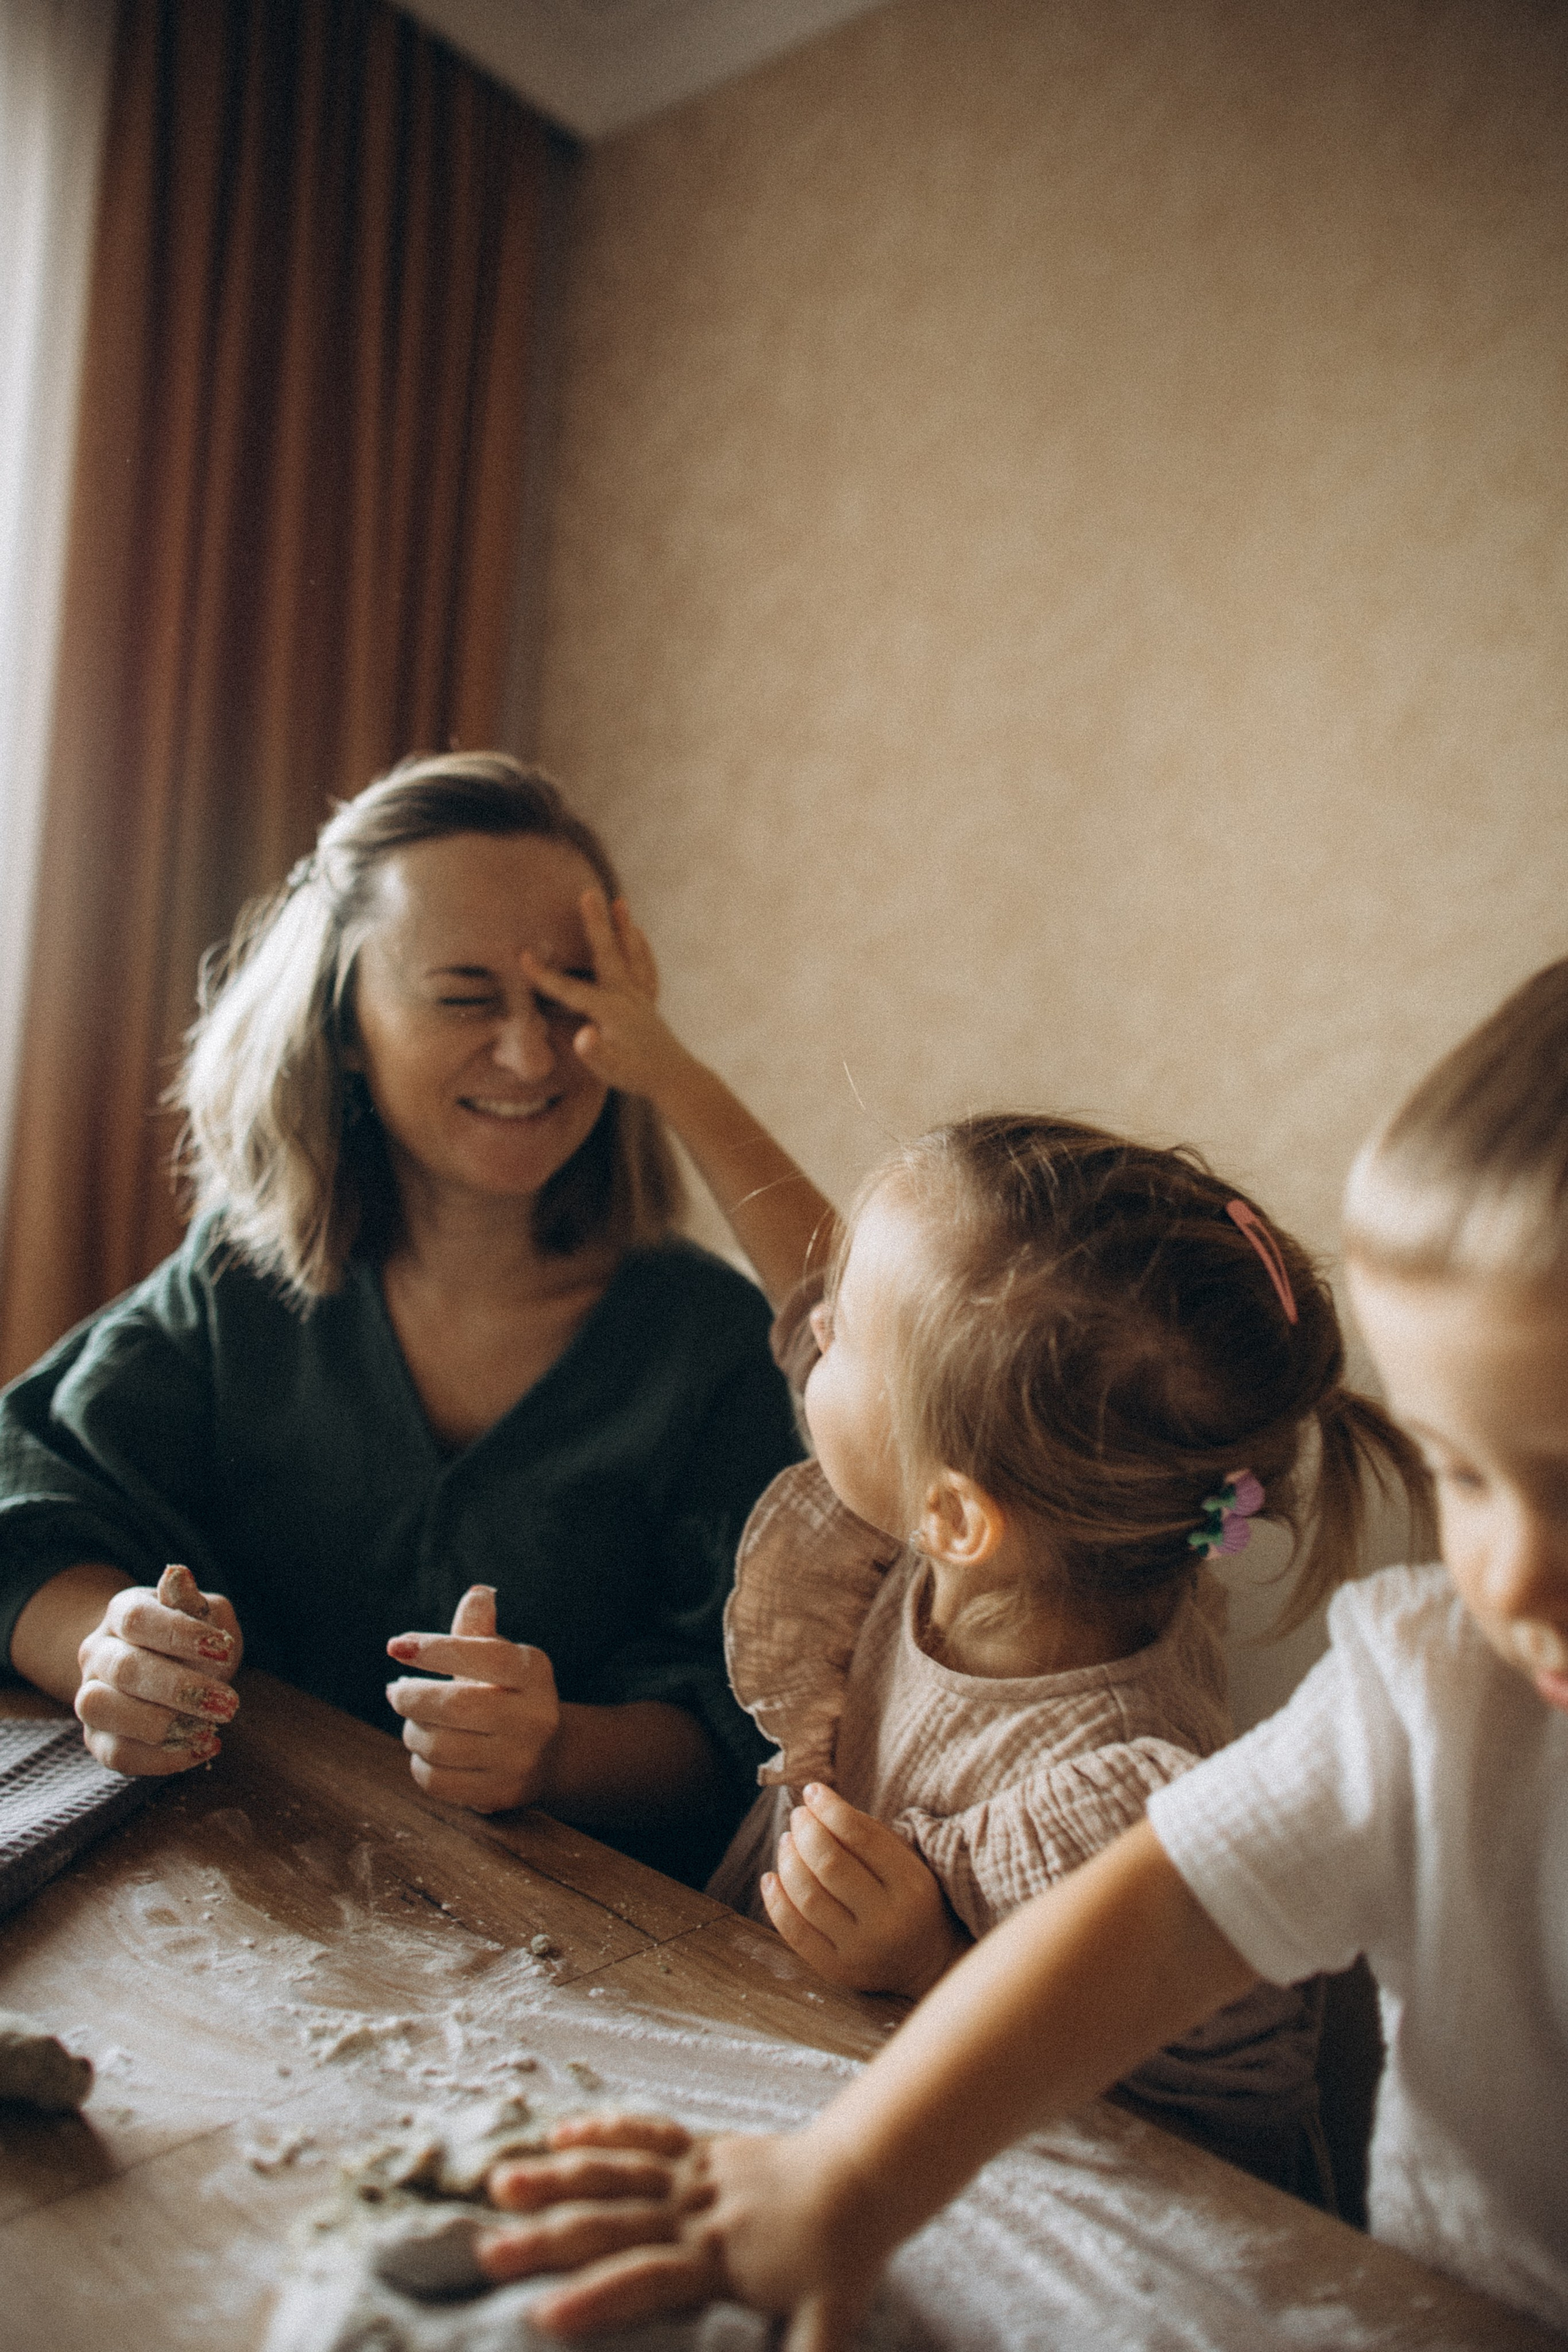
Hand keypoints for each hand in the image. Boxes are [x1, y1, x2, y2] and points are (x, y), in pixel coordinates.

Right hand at [74, 1576, 241, 1774]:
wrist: (165, 1669)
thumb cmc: (192, 1639)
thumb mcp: (203, 1615)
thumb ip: (193, 1604)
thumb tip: (177, 1575)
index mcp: (122, 1612)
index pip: (138, 1618)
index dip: (179, 1634)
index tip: (223, 1649)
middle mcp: (97, 1653)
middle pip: (124, 1669)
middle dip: (180, 1689)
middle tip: (229, 1704)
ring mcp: (90, 1696)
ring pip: (103, 1710)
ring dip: (162, 1724)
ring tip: (210, 1729)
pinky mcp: (97, 1738)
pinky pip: (115, 1754)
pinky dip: (160, 1758)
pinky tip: (203, 1749)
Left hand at [385, 1585, 559, 1812]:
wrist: (545, 1754)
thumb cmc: (507, 1693)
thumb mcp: (499, 1656)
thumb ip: (479, 1629)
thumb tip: (478, 1594)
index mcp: (534, 1671)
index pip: (481, 1655)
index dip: (435, 1649)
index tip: (396, 1647)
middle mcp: (535, 1716)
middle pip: (453, 1706)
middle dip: (410, 1697)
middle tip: (395, 1691)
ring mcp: (520, 1759)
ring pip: (438, 1745)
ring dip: (413, 1731)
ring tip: (416, 1722)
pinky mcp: (502, 1794)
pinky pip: (437, 1780)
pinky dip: (419, 1763)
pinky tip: (427, 1752)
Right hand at [480, 2112, 879, 2349]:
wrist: (863, 2175)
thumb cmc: (841, 2261)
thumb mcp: (831, 2325)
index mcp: (719, 2259)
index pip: (646, 2280)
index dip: (596, 2300)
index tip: (541, 2318)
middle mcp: (696, 2211)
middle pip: (612, 2224)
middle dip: (546, 2240)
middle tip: (489, 2254)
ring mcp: (694, 2172)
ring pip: (617, 2170)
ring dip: (558, 2177)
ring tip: (501, 2183)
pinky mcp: (699, 2147)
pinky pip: (645, 2133)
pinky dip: (602, 2130)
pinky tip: (558, 2134)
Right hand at [519, 888, 691, 1103]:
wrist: (675, 1080)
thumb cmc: (636, 1075)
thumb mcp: (610, 1070)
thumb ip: (595, 1051)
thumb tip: (583, 1035)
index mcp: (610, 1010)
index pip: (570, 990)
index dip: (544, 975)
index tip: (522, 955)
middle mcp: (627, 996)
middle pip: (607, 953)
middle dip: (595, 922)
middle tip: (588, 891)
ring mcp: (640, 996)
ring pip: (631, 953)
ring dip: (623, 926)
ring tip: (619, 900)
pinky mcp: (649, 1001)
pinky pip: (645, 967)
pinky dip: (641, 948)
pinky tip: (637, 933)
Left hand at [761, 1784, 969, 1996]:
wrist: (928, 1964)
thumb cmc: (911, 1899)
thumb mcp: (908, 1862)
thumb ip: (869, 1834)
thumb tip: (817, 1804)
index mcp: (912, 1886)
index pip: (862, 1837)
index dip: (831, 1809)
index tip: (813, 1791)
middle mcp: (888, 1921)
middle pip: (830, 1865)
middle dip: (807, 1832)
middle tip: (798, 1816)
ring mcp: (860, 1950)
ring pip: (808, 1897)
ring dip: (788, 1861)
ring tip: (786, 1841)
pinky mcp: (837, 1971)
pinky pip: (795, 1933)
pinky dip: (776, 1901)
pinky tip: (771, 1878)